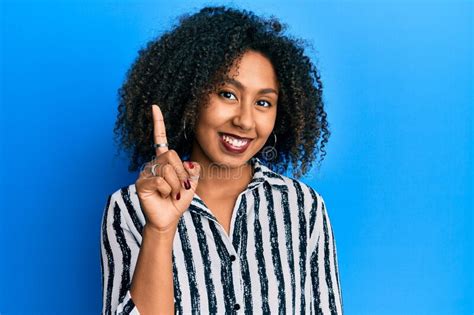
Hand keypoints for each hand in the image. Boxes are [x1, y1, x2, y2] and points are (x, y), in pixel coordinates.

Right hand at [135, 104, 200, 233]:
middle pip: (171, 156)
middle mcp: (153, 163)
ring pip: (167, 169)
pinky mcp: (142, 183)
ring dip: (176, 185)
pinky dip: (167, 190)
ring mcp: (146, 172)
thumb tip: (189, 164)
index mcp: (164, 160)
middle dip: (181, 174)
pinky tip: (163, 196)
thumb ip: (193, 170)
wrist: (169, 218)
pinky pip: (160, 180)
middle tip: (181, 188)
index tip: (155, 107)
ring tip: (172, 194)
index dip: (158, 123)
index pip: (160, 139)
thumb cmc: (178, 200)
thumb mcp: (192, 183)